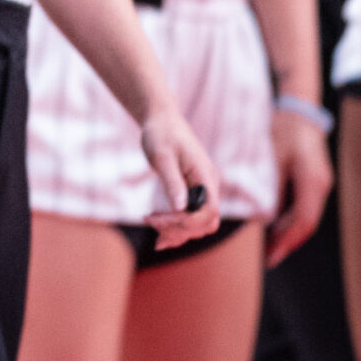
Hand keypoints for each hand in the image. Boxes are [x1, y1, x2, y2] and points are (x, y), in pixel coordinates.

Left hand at [135, 106, 222, 247]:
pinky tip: (161, 234)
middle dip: (181, 230)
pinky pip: (191, 217)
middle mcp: (209, 186)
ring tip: (156, 240)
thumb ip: (172, 182)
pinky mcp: (192, 193)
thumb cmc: (161, 134)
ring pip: (200, 224)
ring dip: (180, 233)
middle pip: (206, 222)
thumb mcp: (162, 156)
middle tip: (151, 223)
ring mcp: (202, 190)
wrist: (162, 121)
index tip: (157, 220)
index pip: (208, 212)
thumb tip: (180, 208)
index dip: (185, 222)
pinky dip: (178, 228)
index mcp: (205, 177)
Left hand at [264, 107, 335, 265]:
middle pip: (307, 223)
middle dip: (288, 241)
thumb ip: (272, 188)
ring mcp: (321, 184)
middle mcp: (321, 186)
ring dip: (289, 232)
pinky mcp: (316, 181)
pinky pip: (305, 206)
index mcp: (312, 181)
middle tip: (268, 257)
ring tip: (269, 246)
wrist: (300, 112)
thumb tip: (263, 217)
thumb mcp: (273, 158)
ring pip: (307, 217)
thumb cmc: (283, 130)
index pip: (303, 221)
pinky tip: (275, 226)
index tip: (272, 255)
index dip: (287, 241)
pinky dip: (291, 219)